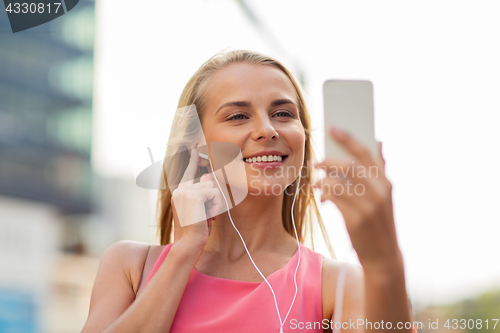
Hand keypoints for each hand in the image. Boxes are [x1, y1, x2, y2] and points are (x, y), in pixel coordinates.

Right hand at [171, 150, 221, 249]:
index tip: (195, 148)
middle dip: (213, 199)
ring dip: (215, 204)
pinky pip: (215, 194)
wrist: (188, 245)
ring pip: (213, 188)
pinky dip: (216, 206)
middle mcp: (180, 190)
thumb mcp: (202, 210)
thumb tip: (207, 175)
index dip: (193, 160)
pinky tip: (207, 217)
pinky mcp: (193, 194)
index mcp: (180, 193)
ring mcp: (185, 191)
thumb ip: (204, 193)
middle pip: (208, 182)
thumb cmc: (196, 231)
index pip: (189, 173)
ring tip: (205, 217)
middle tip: (205, 216)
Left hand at [314, 127, 399, 267]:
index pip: (366, 153)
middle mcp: (379, 191)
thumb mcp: (385, 195)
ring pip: (337, 182)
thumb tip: (379, 141)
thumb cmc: (378, 221)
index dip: (348, 139)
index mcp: (386, 182)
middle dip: (329, 162)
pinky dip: (324, 194)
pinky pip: (333, 198)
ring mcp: (368, 206)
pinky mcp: (355, 219)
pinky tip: (321, 197)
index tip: (333, 128)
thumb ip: (380, 170)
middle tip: (316, 163)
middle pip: (349, 166)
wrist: (383, 254)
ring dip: (323, 180)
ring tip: (317, 182)